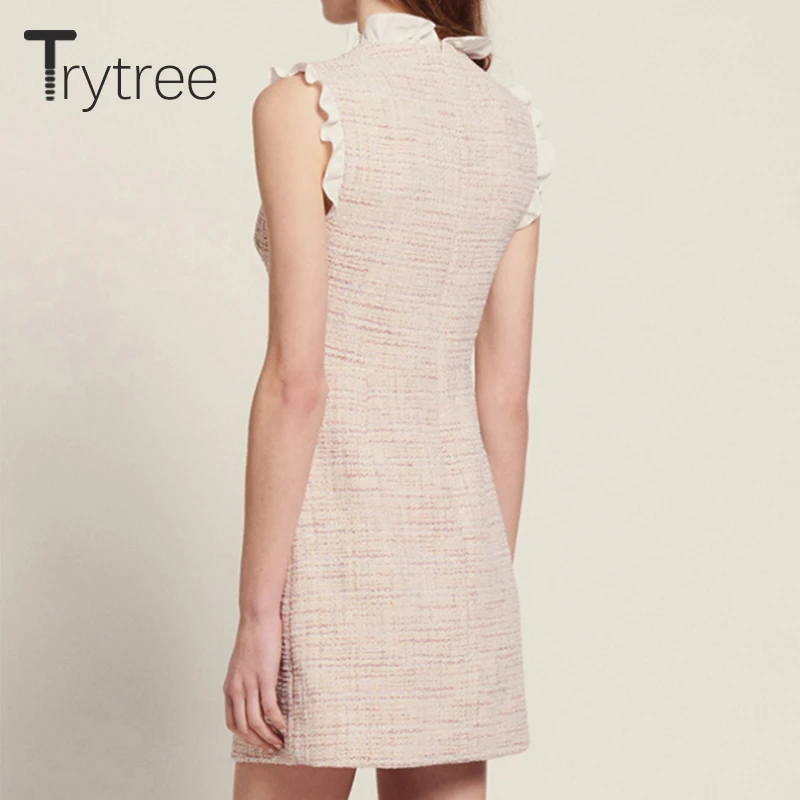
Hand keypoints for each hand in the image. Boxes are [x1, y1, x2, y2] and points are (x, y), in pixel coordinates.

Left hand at [223, 613, 287, 751]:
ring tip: (280, 741)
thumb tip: (256, 689)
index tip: (258, 741)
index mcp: (230, 686)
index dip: (245, 736)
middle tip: (272, 747)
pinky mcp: (264, 678)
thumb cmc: (254, 635)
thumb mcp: (243, 662)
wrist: (257, 617)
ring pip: (255, 722)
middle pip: (243, 728)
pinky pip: (269, 708)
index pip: (232, 722)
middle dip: (258, 742)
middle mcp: (236, 689)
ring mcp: (249, 684)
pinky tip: (285, 726)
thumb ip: (246, 678)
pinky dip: (277, 721)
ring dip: (268, 736)